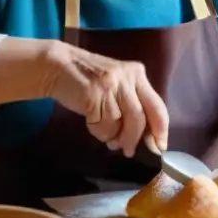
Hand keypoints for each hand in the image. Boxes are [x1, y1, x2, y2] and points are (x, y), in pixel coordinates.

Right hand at [41, 41, 169, 156]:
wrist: (57, 65)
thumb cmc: (88, 79)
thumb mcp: (116, 84)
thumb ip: (131, 103)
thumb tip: (144, 136)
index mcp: (137, 74)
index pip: (157, 106)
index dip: (160, 130)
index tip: (160, 147)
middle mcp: (128, 78)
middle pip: (140, 118)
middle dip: (134, 139)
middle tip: (128, 151)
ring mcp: (110, 85)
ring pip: (121, 124)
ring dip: (114, 137)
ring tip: (109, 140)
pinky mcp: (93, 94)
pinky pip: (103, 125)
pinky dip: (99, 132)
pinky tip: (92, 124)